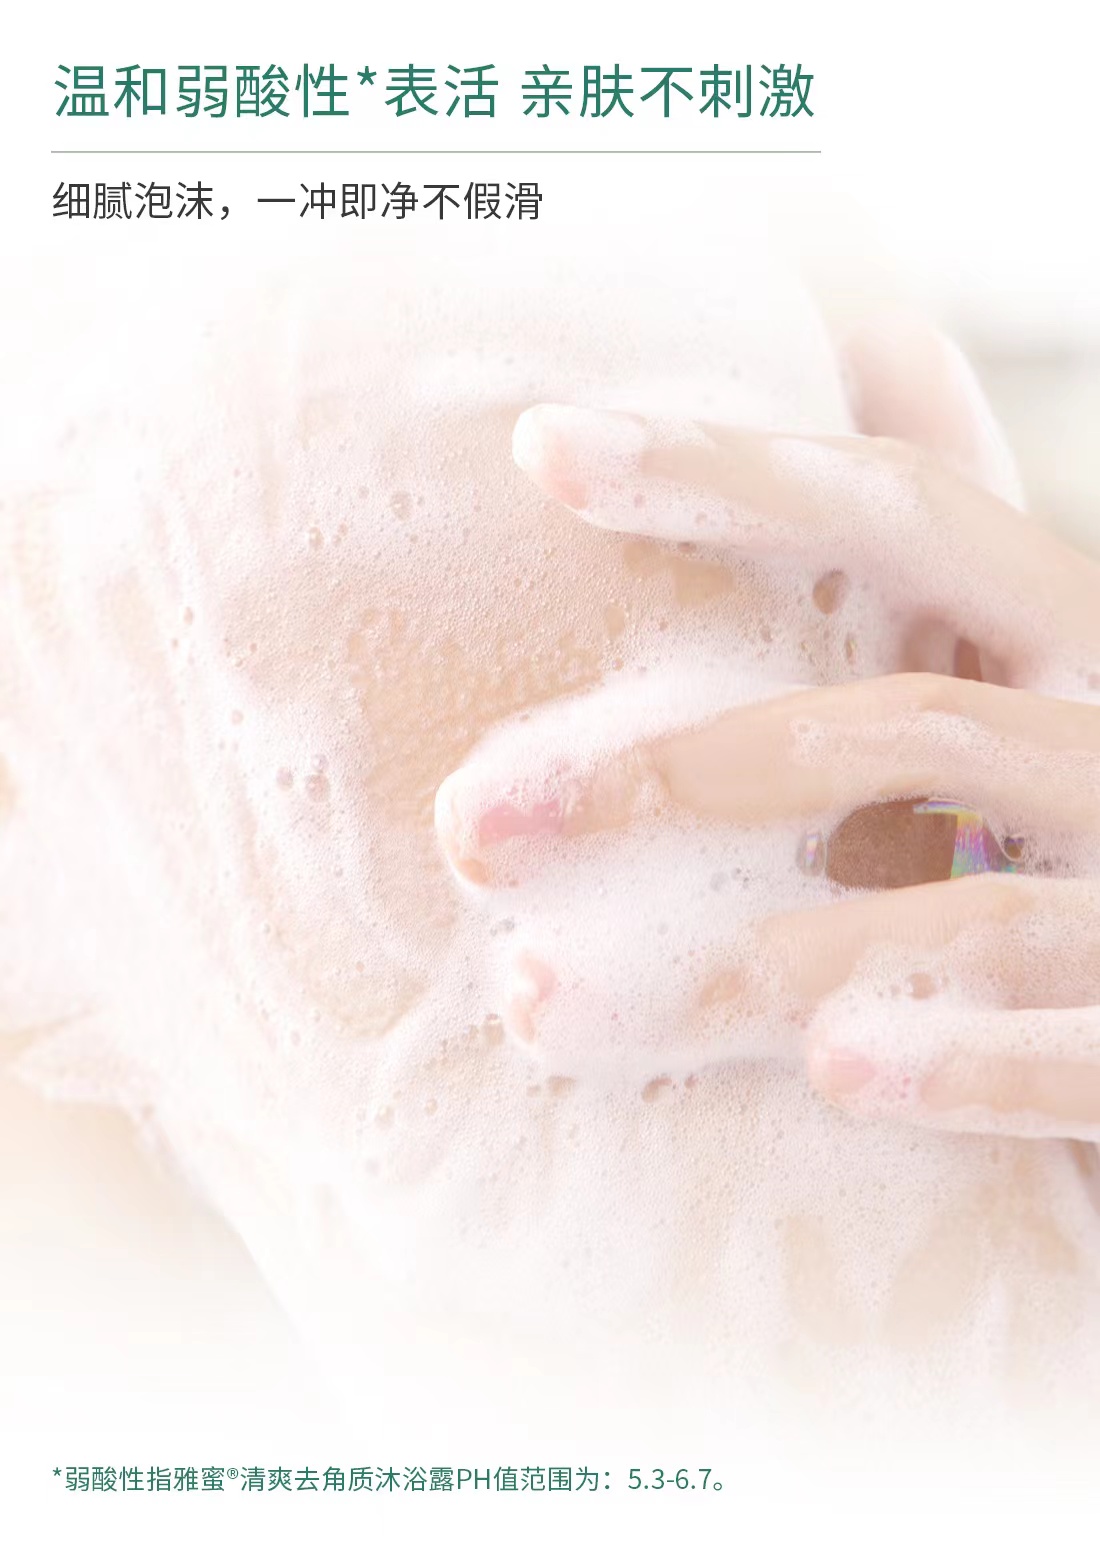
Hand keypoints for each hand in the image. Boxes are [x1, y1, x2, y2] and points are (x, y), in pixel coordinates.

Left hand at [434, 317, 1099, 1144]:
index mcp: (1077, 639)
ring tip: (544, 1004)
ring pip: (963, 915)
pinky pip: (1078, 1062)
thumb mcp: (1031, 666)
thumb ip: (953, 554)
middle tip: (470, 829)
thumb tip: (880, 325)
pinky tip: (831, 1074)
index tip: (541, 445)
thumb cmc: (1084, 823)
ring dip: (756, 962)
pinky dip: (964, 1065)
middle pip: (903, 728)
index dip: (731, 473)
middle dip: (682, 771)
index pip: (907, 514)